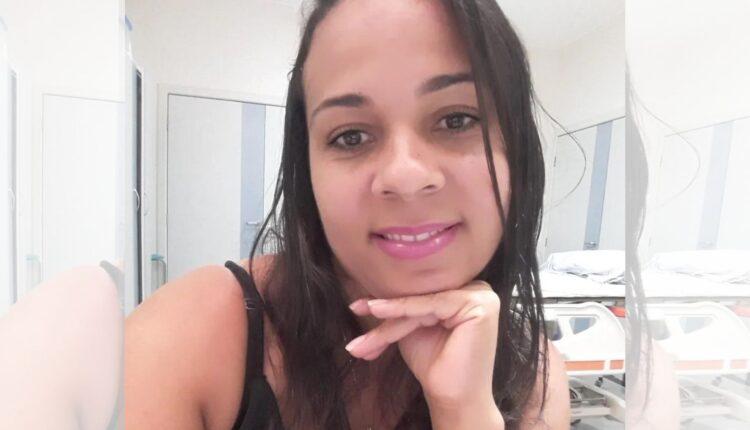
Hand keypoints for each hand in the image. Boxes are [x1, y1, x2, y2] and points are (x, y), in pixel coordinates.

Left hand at [345, 281, 502, 426]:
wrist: (452, 398)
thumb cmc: (435, 364)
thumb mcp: (411, 327)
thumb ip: (401, 306)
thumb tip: (368, 289)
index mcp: (465, 291)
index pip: (420, 294)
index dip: (387, 301)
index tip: (356, 304)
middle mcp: (478, 289)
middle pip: (421, 297)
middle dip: (385, 311)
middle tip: (354, 310)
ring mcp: (482, 295)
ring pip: (423, 302)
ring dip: (389, 317)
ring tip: (363, 320)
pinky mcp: (480, 304)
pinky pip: (431, 305)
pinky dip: (402, 310)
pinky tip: (378, 311)